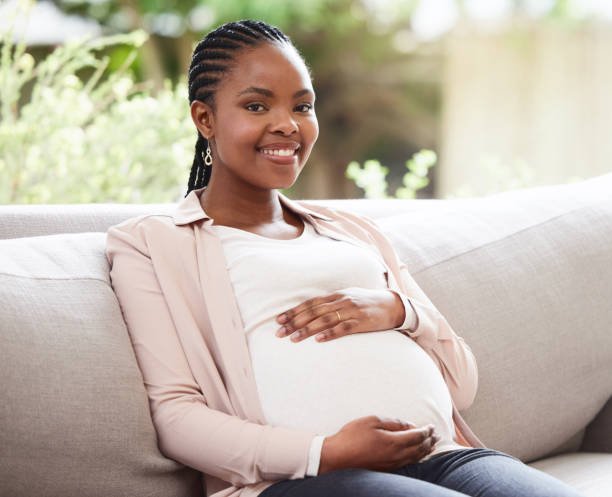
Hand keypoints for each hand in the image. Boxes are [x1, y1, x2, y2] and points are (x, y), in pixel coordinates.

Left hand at [275, 288, 404, 342]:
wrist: (393, 305)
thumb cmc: (366, 303)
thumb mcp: (347, 298)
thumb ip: (330, 304)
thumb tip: (309, 312)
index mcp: (336, 295)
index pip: (310, 303)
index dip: (293, 311)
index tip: (279, 320)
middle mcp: (342, 301)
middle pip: (313, 312)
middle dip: (294, 322)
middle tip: (280, 333)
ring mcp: (352, 311)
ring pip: (325, 320)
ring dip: (307, 329)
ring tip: (293, 339)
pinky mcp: (362, 322)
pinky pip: (344, 328)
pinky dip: (330, 333)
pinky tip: (319, 340)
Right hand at [318, 416, 439, 474]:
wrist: (337, 458)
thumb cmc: (352, 436)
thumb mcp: (372, 421)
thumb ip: (393, 422)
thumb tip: (409, 425)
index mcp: (394, 442)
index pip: (417, 436)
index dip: (426, 431)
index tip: (432, 426)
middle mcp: (396, 456)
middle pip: (419, 449)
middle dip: (429, 441)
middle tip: (436, 435)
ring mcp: (392, 465)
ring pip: (415, 458)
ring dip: (425, 450)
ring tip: (431, 445)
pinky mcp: (386, 469)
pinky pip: (408, 463)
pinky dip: (416, 458)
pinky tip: (416, 455)